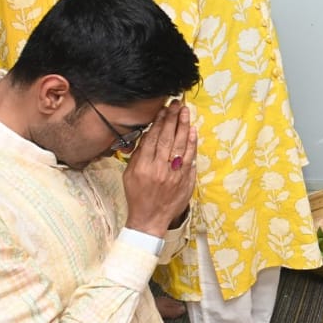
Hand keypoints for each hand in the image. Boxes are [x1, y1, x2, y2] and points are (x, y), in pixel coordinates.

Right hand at [122, 100, 195, 236]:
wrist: (150, 218)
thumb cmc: (137, 195)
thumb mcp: (129, 174)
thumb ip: (139, 154)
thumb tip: (150, 133)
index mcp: (143, 167)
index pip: (153, 138)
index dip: (159, 122)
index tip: (164, 109)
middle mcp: (159, 169)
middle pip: (168, 138)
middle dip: (173, 118)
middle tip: (177, 104)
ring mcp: (174, 174)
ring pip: (180, 145)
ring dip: (184, 126)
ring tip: (186, 112)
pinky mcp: (185, 180)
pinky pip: (190, 158)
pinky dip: (192, 144)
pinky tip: (193, 131)